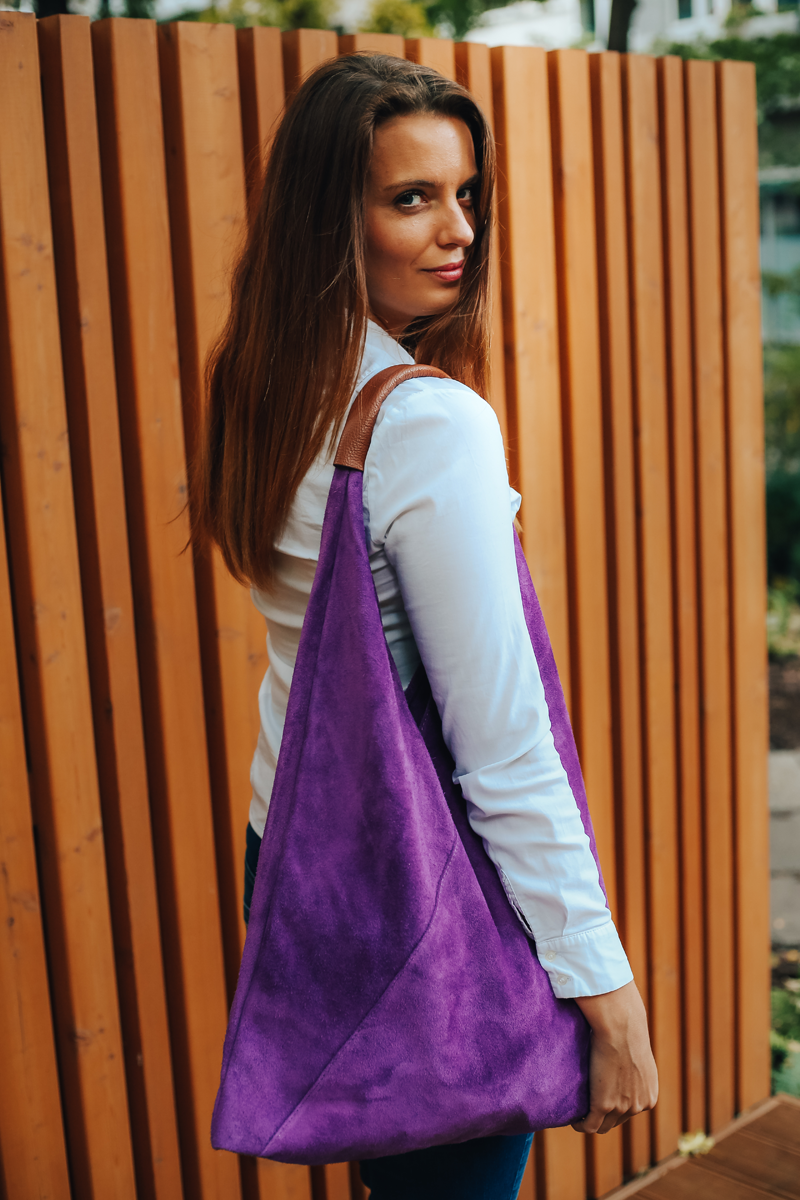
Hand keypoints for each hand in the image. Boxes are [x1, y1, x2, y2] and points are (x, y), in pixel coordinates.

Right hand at [571, 981, 657, 1134]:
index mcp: (650, 1096)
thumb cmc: (626, 1031)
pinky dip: (580, 1124)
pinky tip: (573, 1118)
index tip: (600, 1099)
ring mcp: (623, 1108)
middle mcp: (640, 1105)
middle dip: (603, 1115)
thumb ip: (634, 1068)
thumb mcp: (638, 1055)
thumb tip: (622, 1061)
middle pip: (617, 1121)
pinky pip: (589, 1125)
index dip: (614, 1108)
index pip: (630, 1112)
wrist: (620, 1027)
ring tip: (579, 1112)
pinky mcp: (604, 1105)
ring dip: (590, 1121)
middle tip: (587, 1104)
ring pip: (602, 1126)